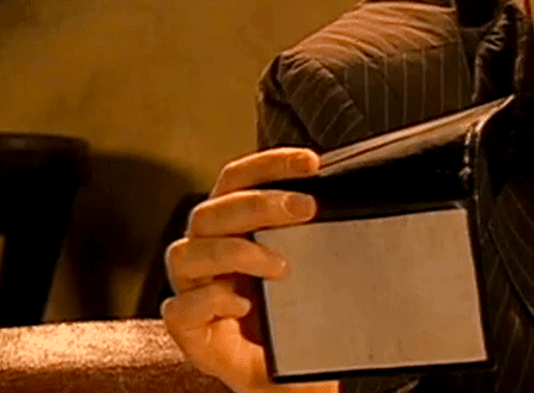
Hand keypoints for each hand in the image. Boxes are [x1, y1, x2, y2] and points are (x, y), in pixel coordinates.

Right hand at [162, 147, 337, 392]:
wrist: (293, 378)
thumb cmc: (299, 320)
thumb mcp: (315, 271)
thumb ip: (318, 236)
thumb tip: (352, 200)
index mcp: (234, 229)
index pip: (238, 181)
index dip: (269, 164)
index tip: (311, 163)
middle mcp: (207, 251)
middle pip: (213, 211)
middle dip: (260, 204)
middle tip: (305, 208)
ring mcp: (192, 289)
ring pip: (188, 252)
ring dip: (238, 252)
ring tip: (282, 267)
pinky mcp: (187, 330)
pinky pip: (181, 308)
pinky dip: (212, 301)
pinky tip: (243, 305)